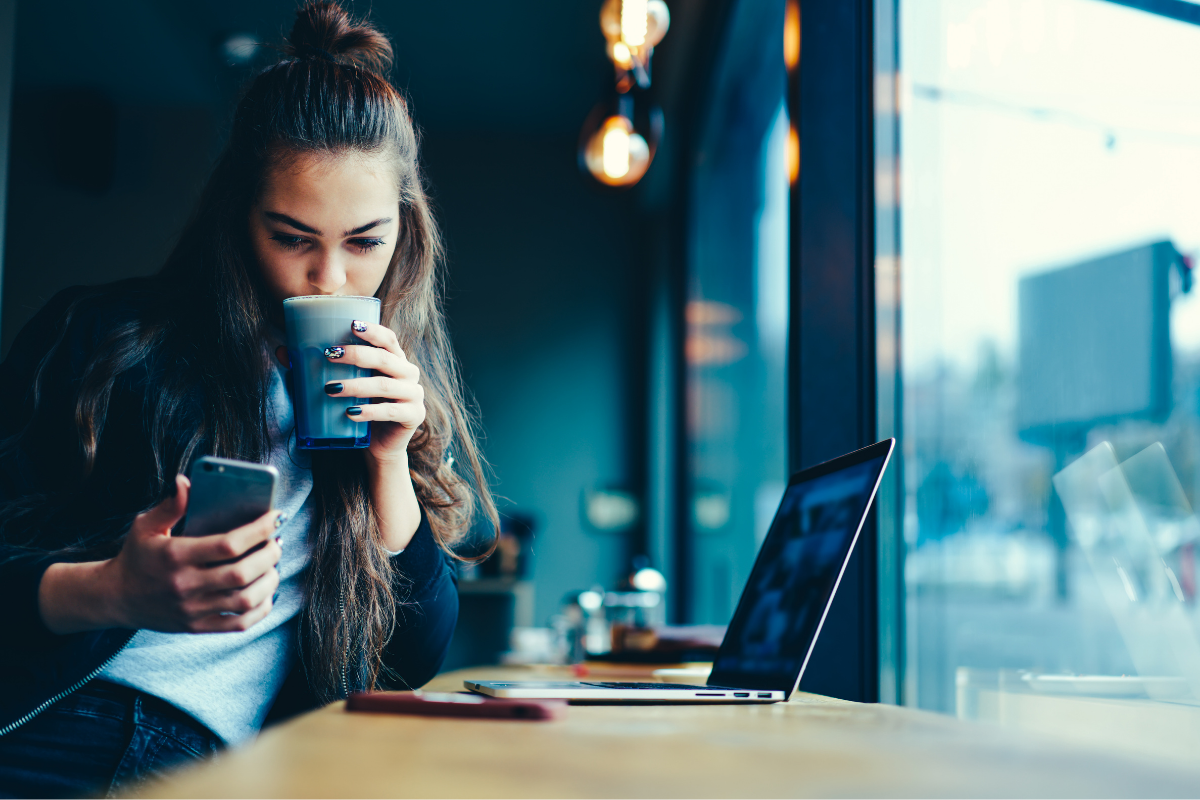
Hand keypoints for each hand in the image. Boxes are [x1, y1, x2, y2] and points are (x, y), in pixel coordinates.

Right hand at [38, 474, 284, 634]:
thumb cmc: (136, 556)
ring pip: (244, 600)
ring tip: (274, 564)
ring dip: (269, 581)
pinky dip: (260, 609)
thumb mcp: (146, 526)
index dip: (259, 530)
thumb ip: (171, 505)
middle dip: (269, 555)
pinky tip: (266, 592)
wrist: (115, 598)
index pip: (228, 544)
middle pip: (241, 573)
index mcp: (175, 556)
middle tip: (277, 542)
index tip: (276, 517)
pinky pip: (238, 624)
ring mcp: (191, 609)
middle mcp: (184, 585)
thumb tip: (186, 481)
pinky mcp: (196, 626)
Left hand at [321, 320, 425, 466]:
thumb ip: (318, 369)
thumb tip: (282, 352)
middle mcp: (409, 374)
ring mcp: (414, 395)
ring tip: (331, 389)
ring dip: (356, 386)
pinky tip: (350, 413)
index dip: (372, 331)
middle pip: (385, 359)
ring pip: (384, 386)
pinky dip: (369, 413)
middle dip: (357, 355)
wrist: (380, 446)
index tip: (351, 325)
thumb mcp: (343, 386)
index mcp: (395, 360)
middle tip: (329, 356)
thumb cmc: (361, 409)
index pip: (388, 339)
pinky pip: (390, 412)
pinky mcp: (414, 416)